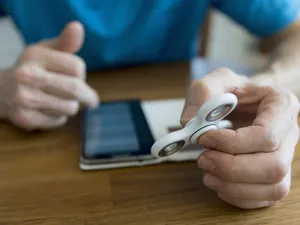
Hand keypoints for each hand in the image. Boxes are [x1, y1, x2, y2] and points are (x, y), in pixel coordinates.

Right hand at [0, 21, 98, 130]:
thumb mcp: (48, 51)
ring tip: (60, 101)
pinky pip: (59, 121)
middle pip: (75, 89)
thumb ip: (66, 42)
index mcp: (35, 54)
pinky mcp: (25, 118)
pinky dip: (59, 118)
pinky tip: (49, 110)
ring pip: (70, 107)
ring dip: (71, 106)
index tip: (78, 77)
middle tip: (91, 100)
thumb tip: (78, 27)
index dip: (81, 74)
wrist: (2, 91)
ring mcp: (24, 98)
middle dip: (88, 96)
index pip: (77, 67)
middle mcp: (26, 75)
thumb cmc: (34, 68)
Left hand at [180, 68, 299, 208]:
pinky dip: (239, 196)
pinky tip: (219, 183)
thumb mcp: (215, 80)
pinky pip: (266, 198)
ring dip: (234, 186)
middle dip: (232, 168)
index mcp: (281, 106)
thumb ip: (202, 92)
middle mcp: (289, 134)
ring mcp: (285, 157)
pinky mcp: (274, 176)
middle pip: (273, 165)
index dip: (232, 143)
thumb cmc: (233, 92)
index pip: (265, 135)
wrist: (242, 102)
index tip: (205, 138)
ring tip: (207, 173)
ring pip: (273, 187)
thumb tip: (190, 122)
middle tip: (203, 159)